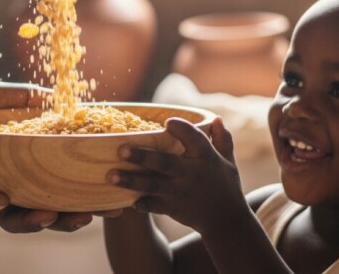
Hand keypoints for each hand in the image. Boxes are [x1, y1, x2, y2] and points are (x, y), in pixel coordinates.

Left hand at [0, 71, 98, 232]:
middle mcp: (0, 178)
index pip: (52, 185)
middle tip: (85, 217)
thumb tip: (61, 94)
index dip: (78, 195)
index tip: (107, 200)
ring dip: (29, 221)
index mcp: (15, 162)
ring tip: (48, 216)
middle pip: (36, 210)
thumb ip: (25, 97)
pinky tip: (4, 199)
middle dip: (62, 219)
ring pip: (7, 217)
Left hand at [108, 117, 246, 233]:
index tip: (167, 121)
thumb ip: (222, 139)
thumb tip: (215, 118)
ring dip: (131, 181)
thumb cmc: (225, 185)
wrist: (226, 221)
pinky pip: (152, 206)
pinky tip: (125, 200)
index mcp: (206, 158)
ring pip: (152, 185)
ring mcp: (180, 192)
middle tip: (120, 149)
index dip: (182, 130)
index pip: (195, 140)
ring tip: (110, 176)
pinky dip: (139, 203)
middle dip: (142, 156)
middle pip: (164, 163)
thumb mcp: (228, 161)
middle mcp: (191, 174)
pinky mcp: (172, 208)